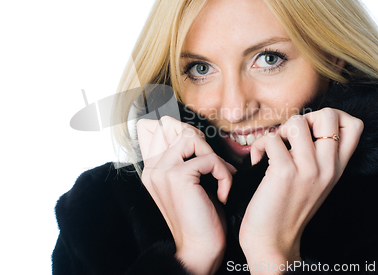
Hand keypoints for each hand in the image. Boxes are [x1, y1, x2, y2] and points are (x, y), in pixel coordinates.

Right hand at [137, 116, 235, 274]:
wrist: (200, 249)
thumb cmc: (200, 218)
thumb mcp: (191, 184)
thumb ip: (187, 159)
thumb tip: (195, 135)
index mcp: (153, 170)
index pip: (157, 128)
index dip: (183, 131)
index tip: (201, 153)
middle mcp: (153, 169)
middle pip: (175, 128)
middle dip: (201, 141)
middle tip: (214, 165)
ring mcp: (162, 172)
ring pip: (191, 138)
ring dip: (213, 156)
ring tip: (219, 178)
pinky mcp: (178, 177)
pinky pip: (209, 158)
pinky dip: (224, 174)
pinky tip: (223, 193)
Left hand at [239, 108, 362, 272]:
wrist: (273, 242)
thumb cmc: (288, 208)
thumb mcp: (316, 182)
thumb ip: (319, 156)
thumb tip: (306, 125)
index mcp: (337, 168)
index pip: (354, 126)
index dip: (333, 117)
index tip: (312, 129)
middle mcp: (327, 167)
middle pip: (330, 115)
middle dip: (305, 117)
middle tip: (291, 138)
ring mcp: (307, 170)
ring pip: (297, 122)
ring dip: (279, 131)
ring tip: (273, 148)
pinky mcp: (284, 173)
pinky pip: (271, 139)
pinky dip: (259, 146)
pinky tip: (257, 161)